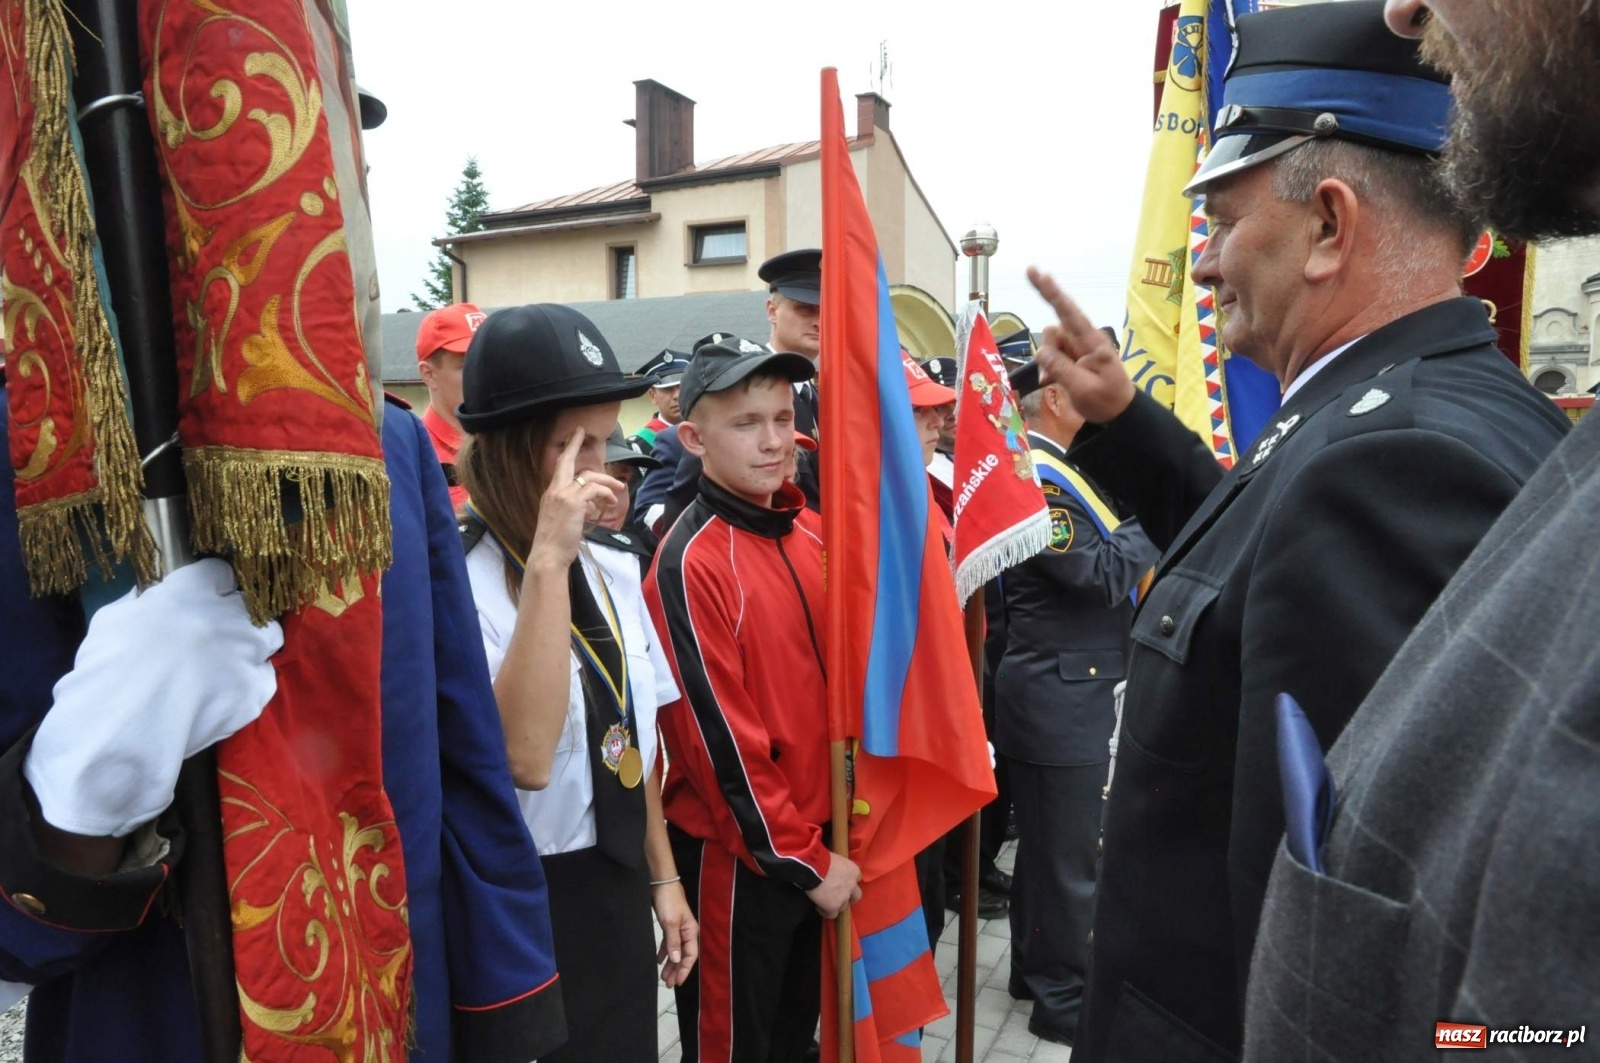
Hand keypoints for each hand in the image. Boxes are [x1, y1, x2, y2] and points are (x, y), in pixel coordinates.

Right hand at [24, 558, 282, 837]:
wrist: (122, 726)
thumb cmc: (105, 669)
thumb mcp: (113, 620)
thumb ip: (140, 604)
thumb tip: (148, 601)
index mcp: (193, 591)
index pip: (220, 573)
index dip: (211, 587)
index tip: (204, 599)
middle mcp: (230, 616)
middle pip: (252, 606)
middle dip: (238, 617)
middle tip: (217, 636)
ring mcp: (248, 654)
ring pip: (268, 639)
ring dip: (252, 647)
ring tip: (228, 665)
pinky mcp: (255, 692)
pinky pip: (263, 681)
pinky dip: (248, 686)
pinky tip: (226, 696)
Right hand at [525, 428, 626, 572]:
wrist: (548, 556)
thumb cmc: (555, 543)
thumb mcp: (563, 520)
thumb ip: (576, 509)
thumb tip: (591, 507)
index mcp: (551, 494)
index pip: (560, 466)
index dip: (569, 448)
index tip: (575, 434)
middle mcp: (555, 491)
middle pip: (569, 462)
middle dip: (576, 445)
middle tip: (583, 432)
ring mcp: (564, 496)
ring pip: (589, 477)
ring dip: (607, 483)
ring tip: (618, 492)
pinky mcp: (574, 504)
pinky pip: (595, 490)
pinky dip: (605, 495)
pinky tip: (609, 505)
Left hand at [652, 881, 699, 987]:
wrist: (661, 883)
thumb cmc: (668, 901)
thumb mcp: (670, 923)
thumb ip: (673, 942)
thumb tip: (676, 960)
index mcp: (691, 932)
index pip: (690, 956)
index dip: (684, 970)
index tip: (676, 982)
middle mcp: (686, 932)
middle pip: (683, 956)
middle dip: (676, 970)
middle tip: (668, 984)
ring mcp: (678, 929)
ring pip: (675, 951)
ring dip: (669, 964)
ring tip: (663, 976)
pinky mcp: (669, 926)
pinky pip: (668, 943)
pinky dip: (664, 952)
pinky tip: (659, 960)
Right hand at [805, 853, 862, 919]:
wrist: (811, 866)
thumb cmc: (820, 858)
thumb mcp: (835, 859)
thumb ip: (839, 868)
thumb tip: (833, 872)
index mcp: (854, 871)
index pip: (857, 879)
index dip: (848, 881)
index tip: (839, 881)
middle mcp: (852, 885)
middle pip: (855, 896)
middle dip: (848, 897)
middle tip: (837, 895)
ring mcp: (844, 897)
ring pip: (843, 907)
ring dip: (836, 904)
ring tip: (825, 900)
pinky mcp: (834, 906)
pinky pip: (832, 915)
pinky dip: (825, 912)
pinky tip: (818, 906)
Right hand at [1026, 266, 1136, 423]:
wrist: (1119, 414)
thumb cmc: (1106, 400)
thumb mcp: (1083, 388)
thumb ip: (1061, 368)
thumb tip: (1042, 352)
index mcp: (1091, 341)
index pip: (1068, 311)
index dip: (1050, 291)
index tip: (1035, 272)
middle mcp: (1082, 339)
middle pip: (1052, 330)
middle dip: (1046, 350)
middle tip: (1049, 376)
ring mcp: (1076, 348)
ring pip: (1049, 344)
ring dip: (1046, 362)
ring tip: (1053, 381)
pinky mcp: (1070, 358)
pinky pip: (1050, 355)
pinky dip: (1047, 368)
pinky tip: (1051, 382)